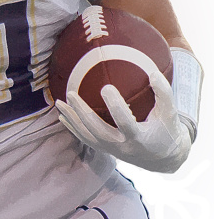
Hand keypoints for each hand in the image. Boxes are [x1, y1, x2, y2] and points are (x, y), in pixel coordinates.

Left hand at [55, 71, 190, 172]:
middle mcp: (122, 146)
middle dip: (82, 112)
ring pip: (87, 135)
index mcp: (139, 138)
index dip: (115, 106)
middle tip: (70, 93)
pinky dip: (73, 129)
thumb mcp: (170, 114)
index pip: (125, 122)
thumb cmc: (166, 131)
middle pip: (97, 129)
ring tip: (59, 103)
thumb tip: (153, 72)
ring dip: (71, 119)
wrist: (162, 158)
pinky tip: (62, 117)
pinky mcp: (105, 150)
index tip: (105, 87)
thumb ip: (164, 94)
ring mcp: (111, 150)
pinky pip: (85, 140)